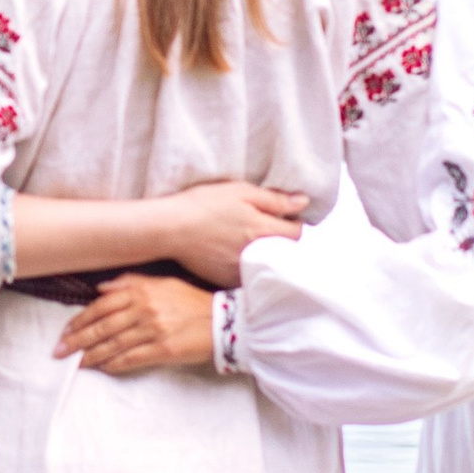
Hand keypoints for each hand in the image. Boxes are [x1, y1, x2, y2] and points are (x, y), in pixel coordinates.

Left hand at [53, 274, 217, 376]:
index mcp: (141, 291)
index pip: (101, 306)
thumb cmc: (190, 301)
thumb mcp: (162, 282)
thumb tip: (100, 289)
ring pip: (114, 345)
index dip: (80, 320)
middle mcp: (144, 309)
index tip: (66, 331)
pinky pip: (132, 359)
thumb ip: (129, 282)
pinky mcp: (164, 350)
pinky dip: (114, 364)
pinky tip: (102, 368)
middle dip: (77, 340)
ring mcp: (154, 330)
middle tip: (60, 351)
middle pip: (102, 327)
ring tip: (76, 363)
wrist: (223, 320)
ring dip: (91, 356)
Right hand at [157, 180, 306, 284]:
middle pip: (283, 250)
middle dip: (279, 239)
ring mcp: (241, 271)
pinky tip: (229, 250)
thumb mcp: (241, 192)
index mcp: (263, 231)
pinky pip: (245, 274)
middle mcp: (257, 256)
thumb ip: (275, 200)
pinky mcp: (225, 280)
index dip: (293, 222)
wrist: (170, 228)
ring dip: (262, 253)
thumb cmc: (204, 204)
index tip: (282, 216)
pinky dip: (244, 264)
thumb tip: (303, 202)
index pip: (297, 233)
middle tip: (262, 226)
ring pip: (264, 264)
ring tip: (244, 238)